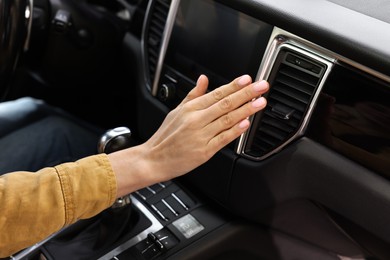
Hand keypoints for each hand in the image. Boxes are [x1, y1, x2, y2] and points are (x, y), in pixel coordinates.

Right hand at [143, 74, 268, 179]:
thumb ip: (193, 95)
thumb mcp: (176, 111)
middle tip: (261, 87)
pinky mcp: (204, 152)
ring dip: (246, 110)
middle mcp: (196, 120)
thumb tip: (203, 79)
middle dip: (246, 94)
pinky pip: (222, 139)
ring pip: (227, 119)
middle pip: (225, 104)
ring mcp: (200, 136)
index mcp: (190, 109)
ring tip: (260, 103)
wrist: (154, 159)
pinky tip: (245, 124)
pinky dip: (234, 131)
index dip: (234, 86)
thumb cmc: (165, 137)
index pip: (216, 93)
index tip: (248, 79)